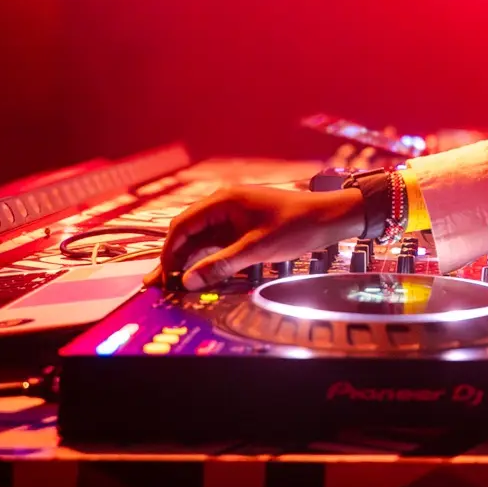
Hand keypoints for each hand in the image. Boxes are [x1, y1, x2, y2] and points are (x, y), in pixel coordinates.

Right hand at [146, 185, 365, 290]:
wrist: (330, 217)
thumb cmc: (296, 226)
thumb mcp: (257, 248)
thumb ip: (221, 264)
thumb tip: (188, 281)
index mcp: (223, 201)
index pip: (183, 226)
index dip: (170, 253)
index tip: (163, 277)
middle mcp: (223, 205)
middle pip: (187, 232)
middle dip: (173, 258)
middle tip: (157, 285)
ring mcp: (232, 216)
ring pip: (201, 239)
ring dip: (187, 260)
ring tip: (171, 284)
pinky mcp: (242, 226)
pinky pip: (216, 242)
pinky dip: (206, 258)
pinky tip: (197, 275)